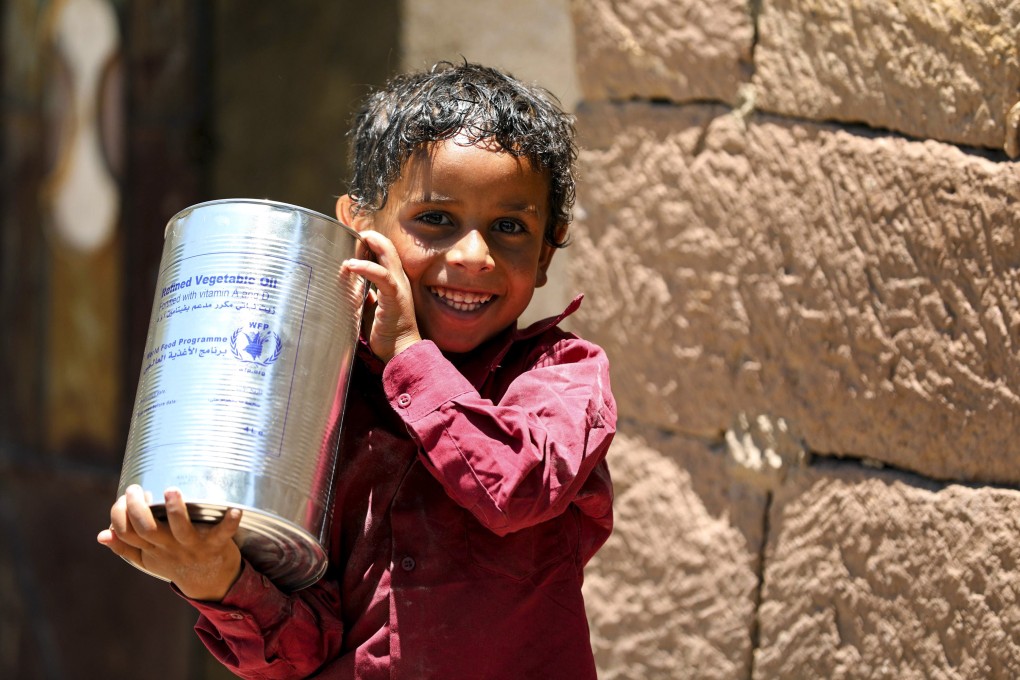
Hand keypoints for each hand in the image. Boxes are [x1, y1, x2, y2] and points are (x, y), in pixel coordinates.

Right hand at [96, 485, 242, 601]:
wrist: (210, 583)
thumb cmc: (177, 562)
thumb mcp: (149, 559)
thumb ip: (126, 547)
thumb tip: (101, 535)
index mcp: (151, 549)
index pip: (125, 533)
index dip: (119, 516)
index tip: (122, 497)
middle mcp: (169, 547)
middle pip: (146, 529)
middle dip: (138, 509)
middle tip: (135, 489)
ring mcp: (192, 546)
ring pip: (180, 529)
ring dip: (177, 510)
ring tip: (170, 490)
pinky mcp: (216, 545)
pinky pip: (223, 533)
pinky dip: (229, 523)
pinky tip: (234, 510)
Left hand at [341, 230, 420, 361]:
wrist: (401, 351)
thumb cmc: (387, 333)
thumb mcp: (372, 309)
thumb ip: (366, 296)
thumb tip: (354, 287)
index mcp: (395, 282)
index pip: (386, 253)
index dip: (372, 242)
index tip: (354, 238)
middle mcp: (399, 280)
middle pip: (387, 248)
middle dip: (370, 237)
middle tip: (353, 233)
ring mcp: (398, 287)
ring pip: (387, 255)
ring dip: (370, 245)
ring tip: (354, 240)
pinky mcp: (394, 296)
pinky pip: (381, 275)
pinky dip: (365, 267)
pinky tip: (351, 265)